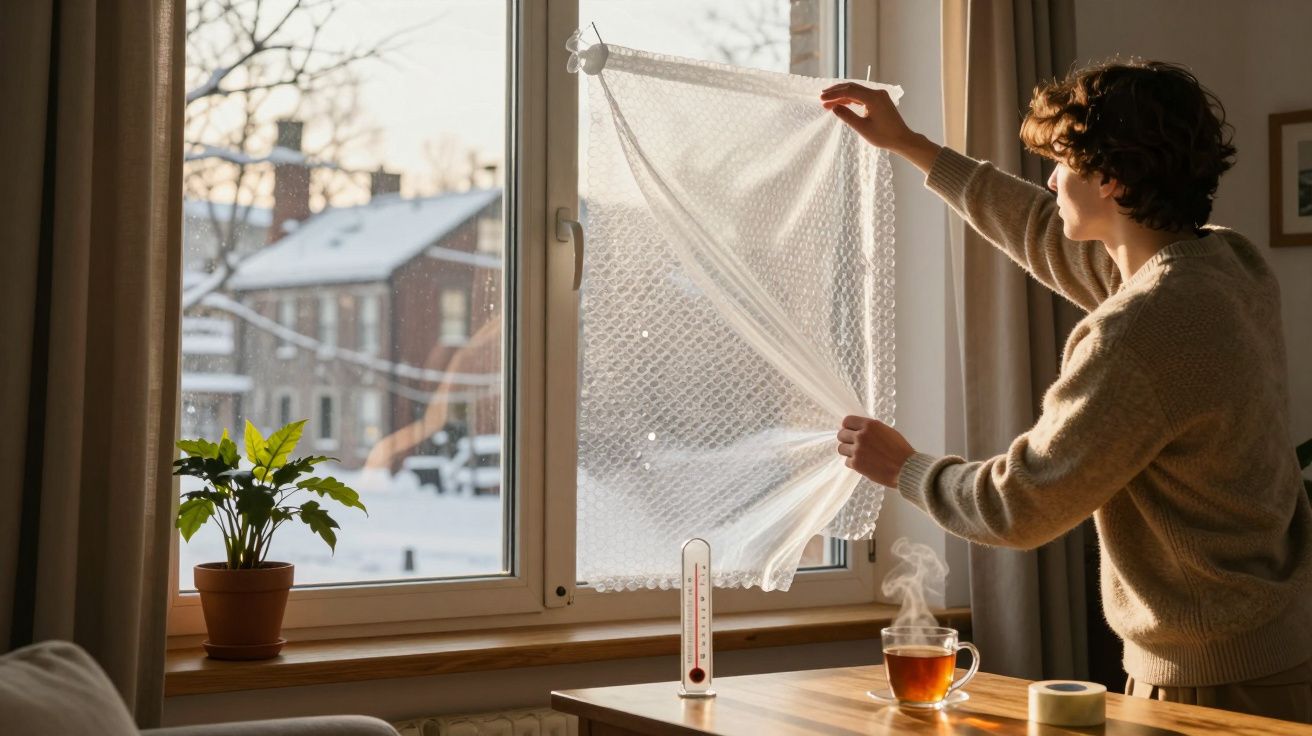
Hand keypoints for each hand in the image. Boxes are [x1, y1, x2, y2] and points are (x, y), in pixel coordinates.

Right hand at [819, 83, 942, 173]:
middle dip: (836, 92)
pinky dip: (851, 99)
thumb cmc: (883, 136)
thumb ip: (847, 116)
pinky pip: (862, 96)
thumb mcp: (862, 128)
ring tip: (828, 101)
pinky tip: (841, 103)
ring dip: (842, 95)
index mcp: (873, 98)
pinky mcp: (880, 100)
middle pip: (852, 87)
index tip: (821, 98)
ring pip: (857, 91)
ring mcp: (879, 95)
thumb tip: (834, 107)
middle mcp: (877, 93)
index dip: (834, 94)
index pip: (849, 91)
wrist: (902, 139)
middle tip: (822, 97)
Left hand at [836, 415, 915, 487]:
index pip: (847, 421)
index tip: (849, 430)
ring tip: (857, 455)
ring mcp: (857, 450)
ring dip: (848, 451)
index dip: (847, 426)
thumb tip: (860, 430)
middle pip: (841, 434)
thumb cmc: (900, 450)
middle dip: (846, 439)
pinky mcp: (856, 464)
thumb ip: (871, 429)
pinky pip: (846, 461)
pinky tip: (862, 463)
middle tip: (852, 444)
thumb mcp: (887, 432)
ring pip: (841, 448)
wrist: (905, 468)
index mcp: (870, 425)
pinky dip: (853, 463)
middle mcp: (861, 436)